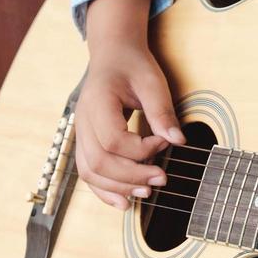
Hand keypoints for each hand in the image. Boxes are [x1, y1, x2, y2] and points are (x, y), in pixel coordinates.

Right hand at [73, 38, 183, 210]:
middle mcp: (82, 120)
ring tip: (145, 194)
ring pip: (89, 171)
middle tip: (161, 179)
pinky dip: (104, 189)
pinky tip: (123, 201)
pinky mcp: (85, 141)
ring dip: (117, 188)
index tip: (164, 143)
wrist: (113, 55)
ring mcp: (80, 132)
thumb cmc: (132, 66)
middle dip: (131, 176)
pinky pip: (88, 171)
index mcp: (97, 102)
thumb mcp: (153, 82)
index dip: (141, 150)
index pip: (113, 140)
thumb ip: (162, 112)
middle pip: (99, 161)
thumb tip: (178, 141)